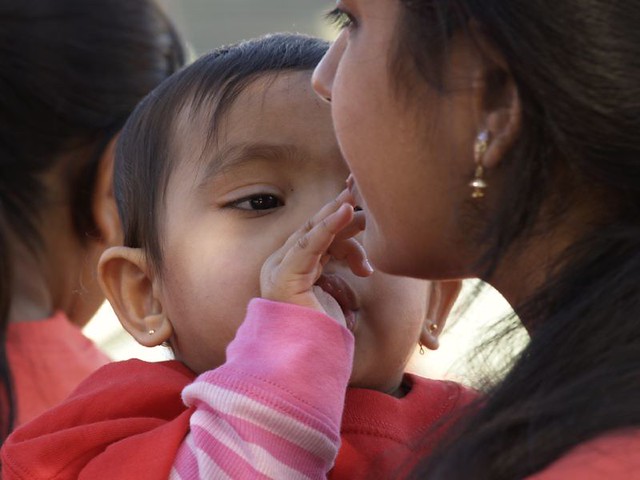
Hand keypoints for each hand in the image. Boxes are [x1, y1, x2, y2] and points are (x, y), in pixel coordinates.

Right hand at [260, 189, 371, 325]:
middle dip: (341, 212)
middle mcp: (281, 263)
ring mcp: (278, 268)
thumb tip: (360, 249)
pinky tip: (345, 212)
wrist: (308, 360)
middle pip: (315, 229)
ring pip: (314, 232)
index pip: (316, 234)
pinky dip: (328, 226)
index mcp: (291, 265)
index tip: (361, 203)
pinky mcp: (284, 276)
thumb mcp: (336, 286)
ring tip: (364, 214)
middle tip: (364, 197)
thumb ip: (339, 264)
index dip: (338, 217)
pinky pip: (309, 244)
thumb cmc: (323, 329)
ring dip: (341, 218)